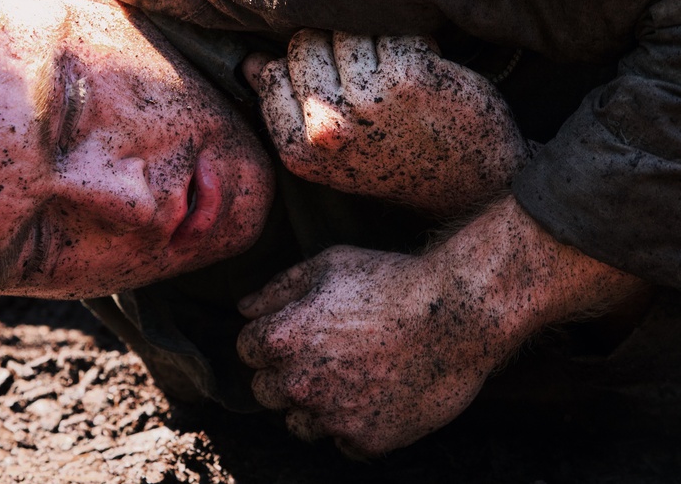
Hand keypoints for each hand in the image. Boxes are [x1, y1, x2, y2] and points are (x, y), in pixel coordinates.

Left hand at [236, 197, 647, 456]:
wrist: (460, 313)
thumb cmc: (393, 279)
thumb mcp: (329, 263)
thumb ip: (279, 288)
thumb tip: (246, 307)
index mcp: (282, 338)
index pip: (247, 350)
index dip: (271, 337)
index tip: (299, 331)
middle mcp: (300, 384)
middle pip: (266, 391)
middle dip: (286, 374)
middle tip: (325, 355)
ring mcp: (333, 416)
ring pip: (300, 424)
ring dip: (315, 405)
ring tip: (351, 377)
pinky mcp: (368, 440)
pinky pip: (343, 443)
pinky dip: (355, 425)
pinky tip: (377, 395)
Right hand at [243, 29, 526, 214]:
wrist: (468, 185)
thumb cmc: (394, 160)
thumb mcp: (328, 151)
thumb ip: (286, 108)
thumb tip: (251, 63)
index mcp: (298, 149)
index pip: (273, 71)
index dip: (305, 69)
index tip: (335, 87)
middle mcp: (327, 129)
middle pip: (305, 44)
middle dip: (335, 51)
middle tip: (370, 83)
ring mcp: (366, 102)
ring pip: (345, 30)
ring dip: (373, 43)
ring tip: (395, 77)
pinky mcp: (407, 78)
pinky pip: (389, 29)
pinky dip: (410, 40)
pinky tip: (422, 70)